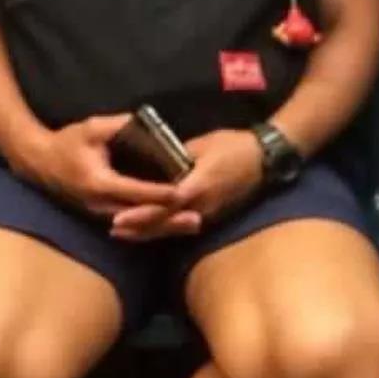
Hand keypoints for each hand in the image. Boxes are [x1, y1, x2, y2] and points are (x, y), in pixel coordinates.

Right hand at [31, 114, 182, 220]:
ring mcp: (99, 214)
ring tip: (192, 225)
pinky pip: (129, 224)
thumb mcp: (92, 128)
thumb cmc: (67, 142)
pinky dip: (151, 225)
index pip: (135, 191)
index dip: (160, 193)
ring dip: (163, 226)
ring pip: (136, 225)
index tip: (182, 192)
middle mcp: (100, 204)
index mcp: (99, 182)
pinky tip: (172, 224)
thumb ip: (120, 125)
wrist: (40, 162)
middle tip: (197, 219)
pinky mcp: (100, 215)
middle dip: (168, 218)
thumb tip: (147, 121)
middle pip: (140, 217)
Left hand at [110, 129, 262, 241]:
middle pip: (166, 223)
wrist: (265, 158)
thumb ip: (177, 156)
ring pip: (174, 228)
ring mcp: (209, 212)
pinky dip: (165, 228)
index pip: (165, 205)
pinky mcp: (213, 214)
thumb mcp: (203, 144)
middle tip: (113, 230)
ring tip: (124, 233)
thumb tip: (156, 162)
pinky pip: (184, 225)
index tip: (119, 217)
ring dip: (149, 232)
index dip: (142, 214)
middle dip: (140, 228)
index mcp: (198, 186)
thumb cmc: (233, 145)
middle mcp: (202, 205)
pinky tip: (150, 228)